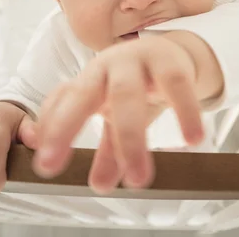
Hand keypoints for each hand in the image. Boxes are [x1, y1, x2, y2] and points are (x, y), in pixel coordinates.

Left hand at [32, 35, 204, 193]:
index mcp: (87, 80)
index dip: (53, 132)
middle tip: (75, 173)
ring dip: (130, 139)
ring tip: (139, 178)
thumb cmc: (135, 86)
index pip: (62, 104)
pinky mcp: (169, 60)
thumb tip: (100, 185)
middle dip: (75, 130)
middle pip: (84, 96)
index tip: (46, 167)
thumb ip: (106, 151)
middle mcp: (105, 67)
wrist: (170, 52)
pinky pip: (176, 85)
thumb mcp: (117, 117)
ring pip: (127, 95)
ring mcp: (136, 60)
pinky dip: (185, 112)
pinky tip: (192, 140)